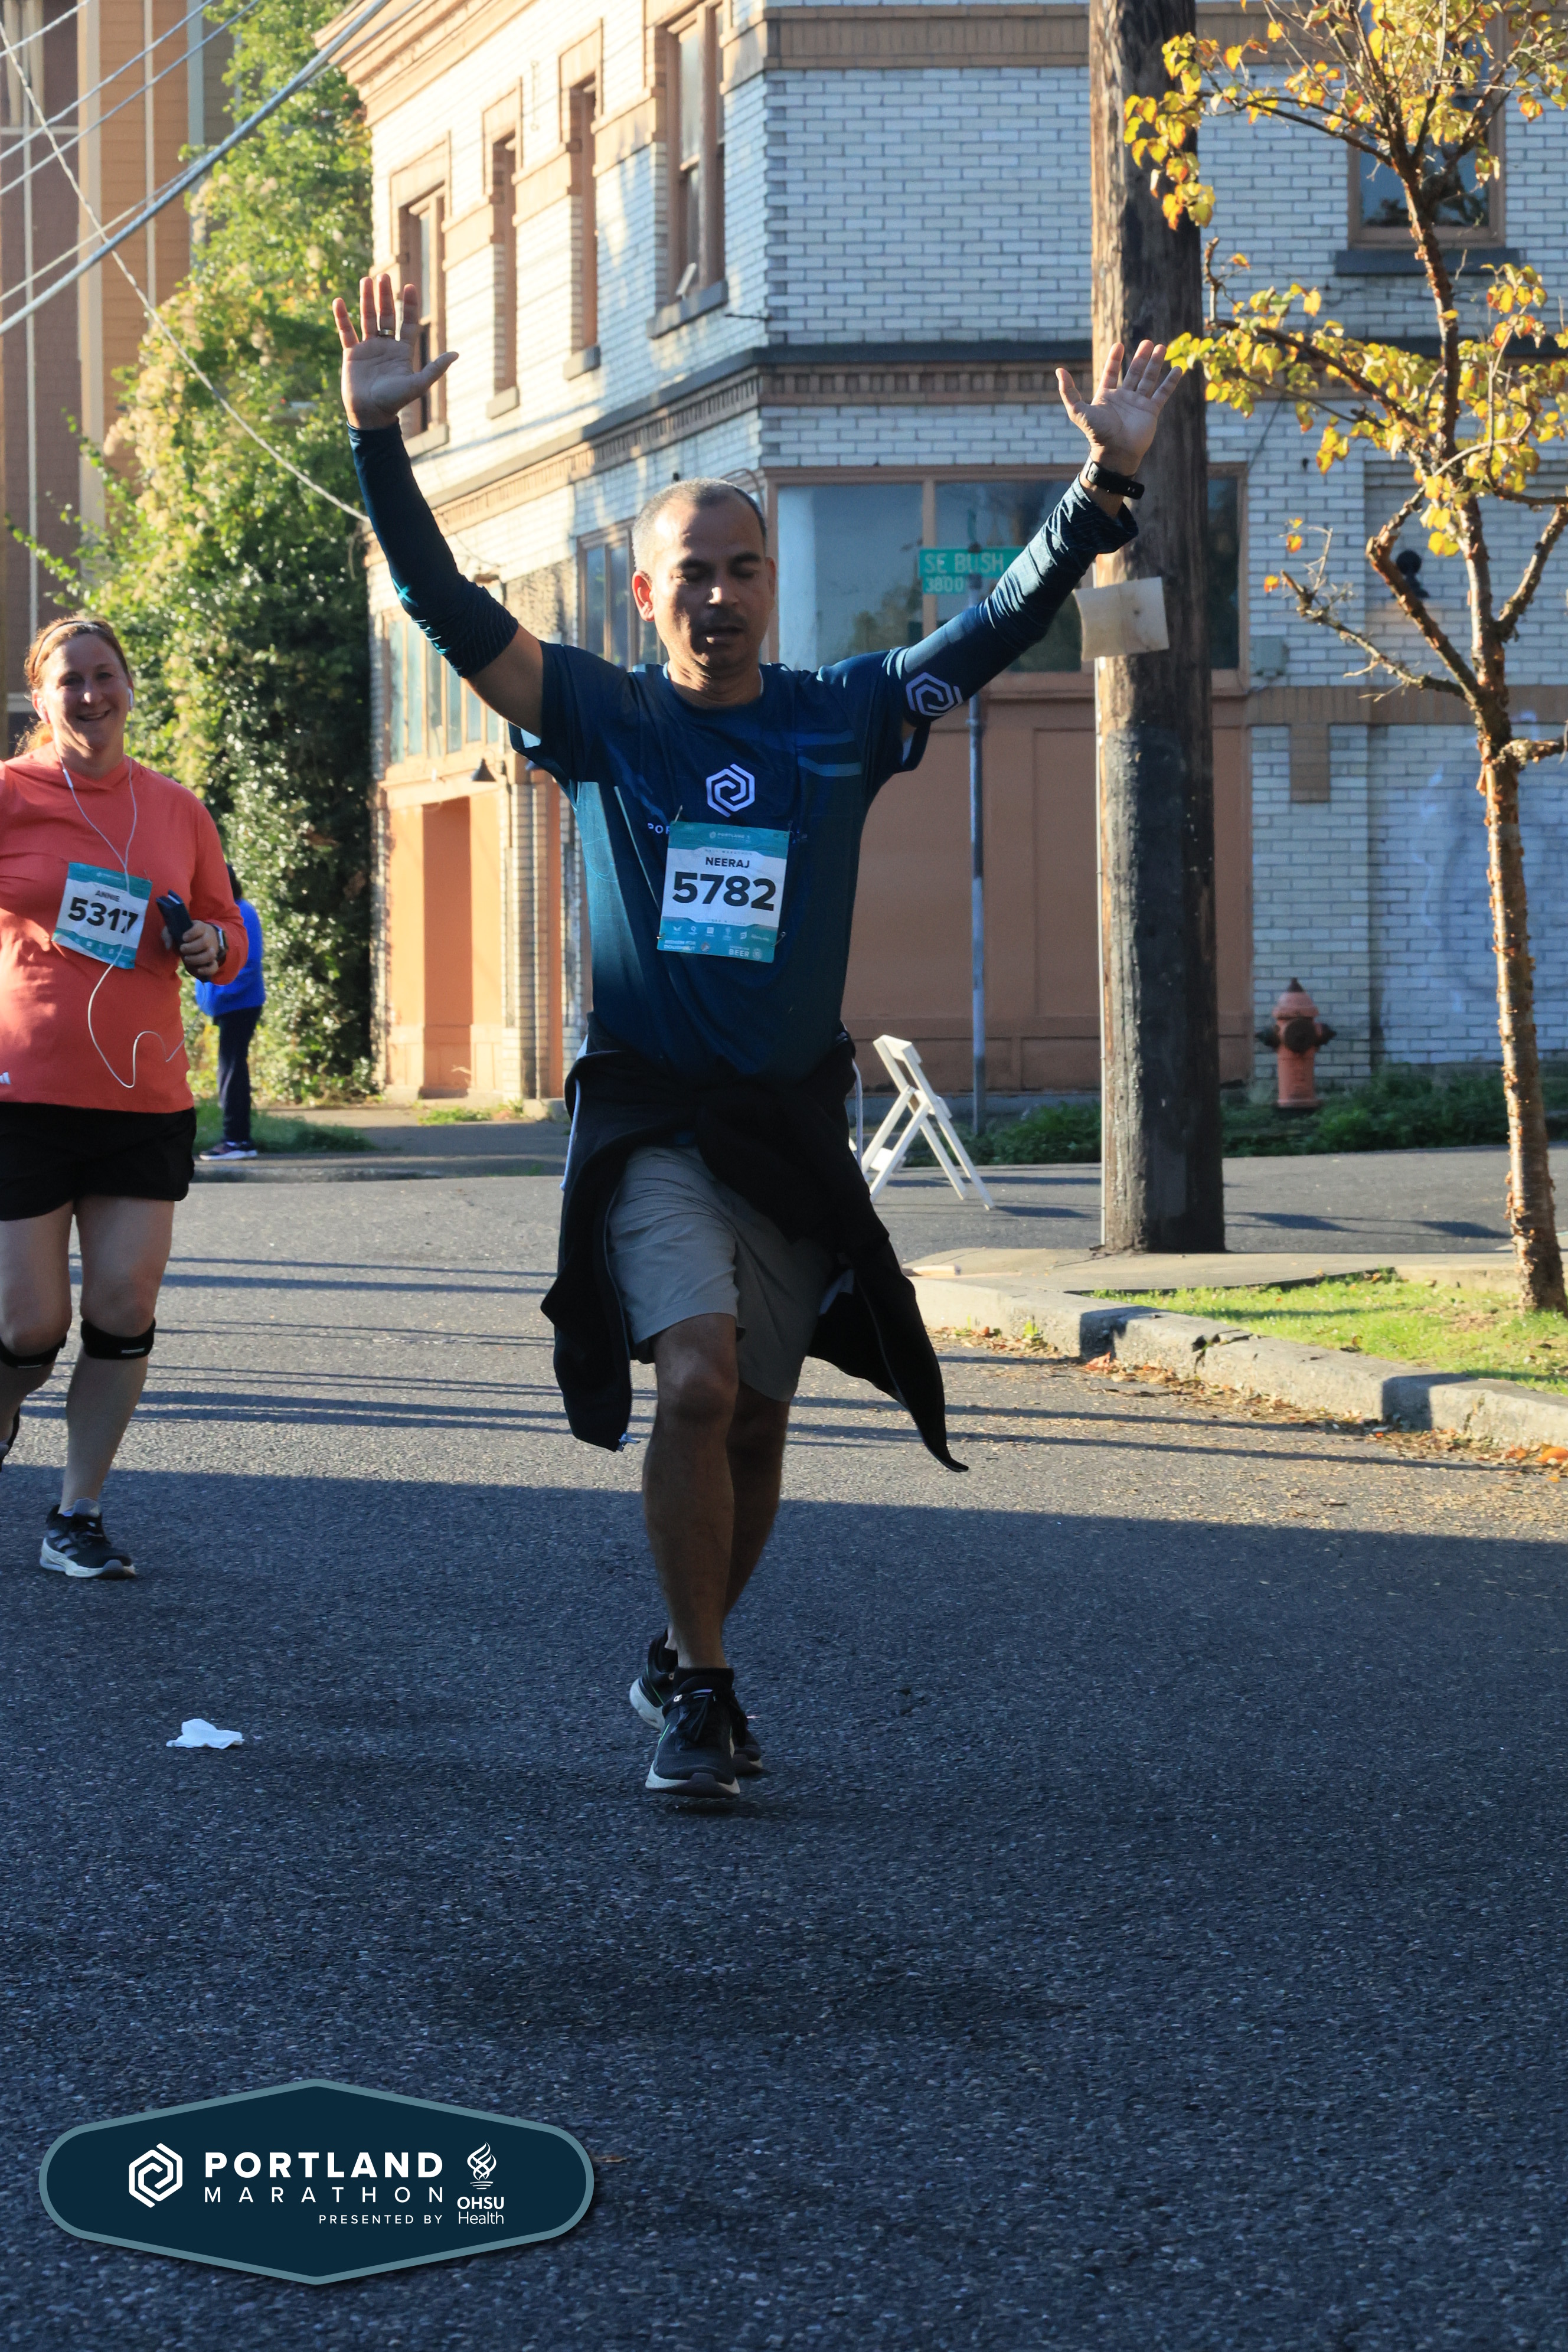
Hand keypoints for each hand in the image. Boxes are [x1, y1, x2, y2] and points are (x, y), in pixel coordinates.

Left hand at [171, 920, 223, 979]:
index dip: (192, 933)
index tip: (183, 938)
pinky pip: (214, 967)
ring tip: (186, 959)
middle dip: (191, 947)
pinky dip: (207, 970)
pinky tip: (198, 970)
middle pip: (205, 942)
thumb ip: (168, 935)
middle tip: (182, 949)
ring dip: (197, 959)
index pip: (199, 928)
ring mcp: (212, 950)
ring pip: (210, 955)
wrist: (199, 941)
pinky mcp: (211, 962)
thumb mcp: (174, 931)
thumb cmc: (184, 936)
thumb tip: (168, 946)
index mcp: (200, 928)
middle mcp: (208, 938)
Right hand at [332, 273, 456, 430]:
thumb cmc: (395, 401)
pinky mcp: (352, 353)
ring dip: (367, 300)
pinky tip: (339, 301)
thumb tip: (456, 354)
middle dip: (385, 296)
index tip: (410, 286)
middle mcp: (386, 346)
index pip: (407, 323)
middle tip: (383, 276)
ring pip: (367, 318)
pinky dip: (342, 317)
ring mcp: (368, 348)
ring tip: (366, 280)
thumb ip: (436, 368)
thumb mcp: (418, 384)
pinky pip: (346, 331)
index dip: (409, 305)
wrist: (371, 414)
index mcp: (402, 351)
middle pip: (386, 315)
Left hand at [1056, 340, 1181, 475]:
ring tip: (1161, 347)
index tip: (1119, 345)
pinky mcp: (1151, 411)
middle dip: (1141, 357)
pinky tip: (1178, 369)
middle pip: (1134, 372)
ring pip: (1149, 379)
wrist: (1115, 452)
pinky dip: (1171, 382)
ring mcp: (1138, 404)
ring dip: (1155, 363)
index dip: (1115, 360)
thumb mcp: (1078, 411)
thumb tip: (1059, 370)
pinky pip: (1163, 393)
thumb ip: (1068, 391)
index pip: (1112, 373)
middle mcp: (1124, 398)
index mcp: (1107, 396)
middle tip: (1147, 342)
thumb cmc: (1097, 434)